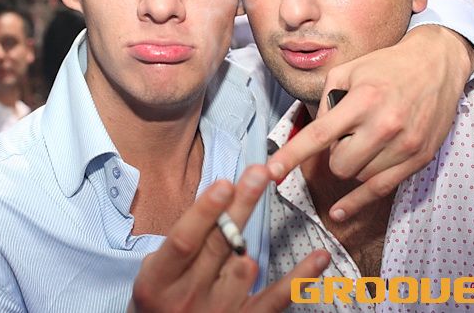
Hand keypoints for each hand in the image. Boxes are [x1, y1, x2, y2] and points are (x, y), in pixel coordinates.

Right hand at [129, 165, 329, 312]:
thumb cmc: (159, 306)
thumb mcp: (153, 276)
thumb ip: (179, 245)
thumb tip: (217, 202)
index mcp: (157, 282)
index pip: (184, 240)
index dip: (205, 212)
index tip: (224, 184)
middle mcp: (187, 297)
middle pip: (220, 244)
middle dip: (241, 205)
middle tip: (260, 173)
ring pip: (246, 268)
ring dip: (247, 249)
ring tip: (238, 249)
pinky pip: (276, 299)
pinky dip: (300, 278)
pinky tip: (319, 257)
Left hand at [266, 25, 473, 221]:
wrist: (437, 65)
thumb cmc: (386, 66)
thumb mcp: (348, 72)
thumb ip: (326, 104)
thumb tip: (316, 136)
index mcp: (363, 100)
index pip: (320, 135)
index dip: (292, 155)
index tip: (271, 171)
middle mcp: (384, 124)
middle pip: (339, 164)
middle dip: (334, 154)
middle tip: (345, 135)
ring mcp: (404, 144)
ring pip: (359, 176)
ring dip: (354, 164)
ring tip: (365, 139)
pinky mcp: (418, 158)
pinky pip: (380, 189)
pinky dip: (357, 201)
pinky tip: (340, 211)